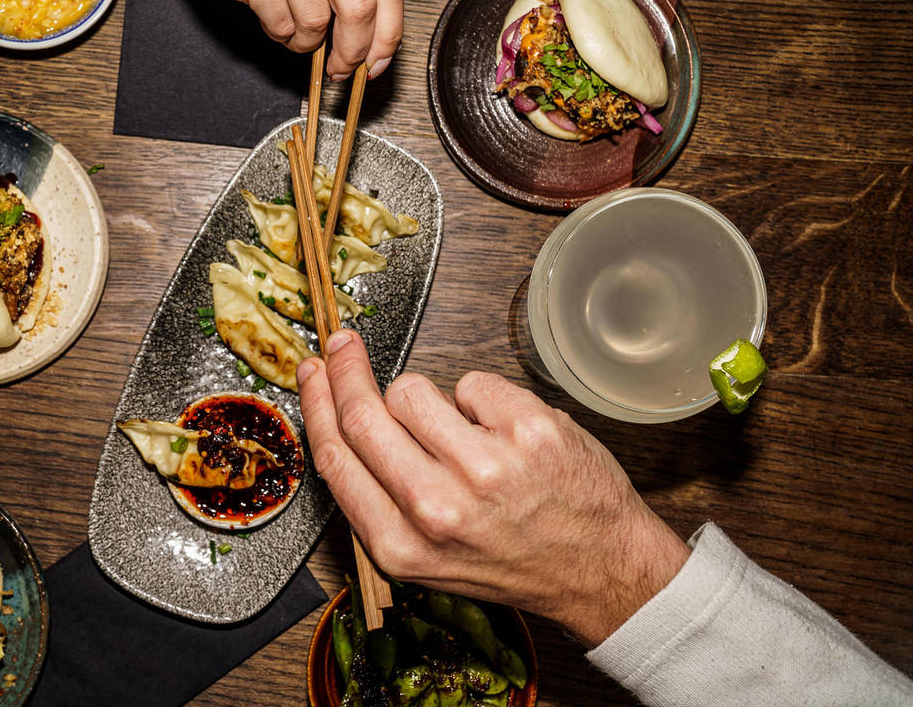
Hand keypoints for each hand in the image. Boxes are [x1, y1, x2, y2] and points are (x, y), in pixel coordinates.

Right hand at [297, 330, 690, 646]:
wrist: (599, 569)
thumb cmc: (511, 558)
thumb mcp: (425, 558)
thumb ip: (378, 500)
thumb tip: (338, 420)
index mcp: (402, 545)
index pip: (337, 458)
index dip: (318, 404)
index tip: (313, 373)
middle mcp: (439, 509)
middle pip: (365, 415)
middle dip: (346, 370)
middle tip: (343, 344)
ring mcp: (486, 467)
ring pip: (413, 390)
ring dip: (426, 398)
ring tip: (459, 431)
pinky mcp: (529, 431)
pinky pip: (471, 382)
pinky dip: (481, 400)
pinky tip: (502, 433)